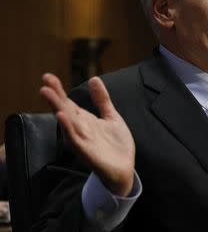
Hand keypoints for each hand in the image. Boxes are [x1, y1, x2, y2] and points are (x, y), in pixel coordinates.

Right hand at [40, 73, 134, 196]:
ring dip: (57, 108)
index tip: (48, 76)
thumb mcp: (111, 117)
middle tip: (44, 81)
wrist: (125, 168)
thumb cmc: (116, 144)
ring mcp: (82, 140)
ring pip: (66, 122)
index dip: (58, 90)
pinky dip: (67, 128)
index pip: (68, 102)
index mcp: (84, 120)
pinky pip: (74, 139)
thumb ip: (102, 99)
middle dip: (54, 96)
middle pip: (64, 109)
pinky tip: (62, 116)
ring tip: (47, 93)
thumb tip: (93, 79)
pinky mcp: (86, 151)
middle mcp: (79, 129)